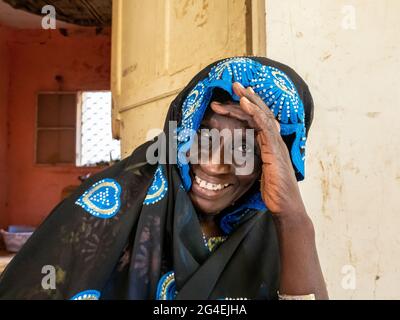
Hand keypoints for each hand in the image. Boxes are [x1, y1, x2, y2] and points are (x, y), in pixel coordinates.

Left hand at [210, 82, 306, 218]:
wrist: (285, 206)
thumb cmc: (273, 191)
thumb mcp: (259, 171)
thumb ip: (253, 159)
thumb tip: (240, 155)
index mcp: (270, 143)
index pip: (257, 121)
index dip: (245, 109)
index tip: (231, 100)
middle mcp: (274, 139)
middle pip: (260, 113)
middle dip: (246, 98)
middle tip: (232, 85)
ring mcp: (276, 143)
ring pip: (262, 114)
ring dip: (248, 99)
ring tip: (236, 87)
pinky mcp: (275, 148)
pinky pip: (264, 125)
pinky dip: (254, 111)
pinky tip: (243, 102)